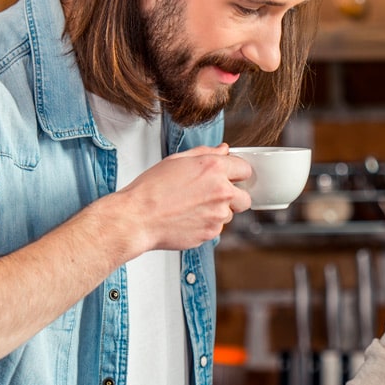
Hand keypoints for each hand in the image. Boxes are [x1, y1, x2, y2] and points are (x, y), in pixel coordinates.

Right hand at [115, 144, 253, 252]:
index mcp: (214, 169)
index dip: (237, 173)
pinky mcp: (210, 233)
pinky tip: (187, 218)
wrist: (138, 217)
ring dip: (218, 212)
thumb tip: (223, 150)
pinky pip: (216, 229)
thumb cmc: (151, 189)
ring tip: (192, 207)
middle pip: (245, 198)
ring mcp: (217, 215)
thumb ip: (206, 153)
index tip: (231, 176)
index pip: (246, 169)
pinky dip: (206, 225)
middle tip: (214, 195)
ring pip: (229, 215)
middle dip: (234, 196)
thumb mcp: (177, 160)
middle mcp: (221, 192)